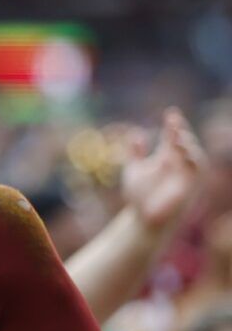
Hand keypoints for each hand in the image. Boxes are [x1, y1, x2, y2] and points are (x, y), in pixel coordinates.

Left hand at [121, 108, 205, 237]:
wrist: (143, 219)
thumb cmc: (139, 195)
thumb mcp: (133, 170)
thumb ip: (135, 153)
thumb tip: (136, 133)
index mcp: (166, 158)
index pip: (173, 137)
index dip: (174, 125)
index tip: (171, 112)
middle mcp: (178, 165)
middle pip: (186, 143)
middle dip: (182, 132)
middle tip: (173, 122)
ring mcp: (185, 176)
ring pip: (196, 156)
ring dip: (189, 145)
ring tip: (177, 137)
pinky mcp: (189, 188)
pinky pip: (198, 172)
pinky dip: (194, 161)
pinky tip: (184, 153)